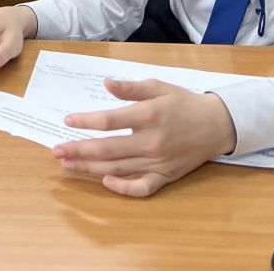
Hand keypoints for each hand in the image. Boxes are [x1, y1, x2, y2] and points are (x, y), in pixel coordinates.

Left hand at [53, 79, 237, 197]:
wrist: (217, 125)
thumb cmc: (184, 102)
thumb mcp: (159, 87)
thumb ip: (131, 87)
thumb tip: (106, 83)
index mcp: (150, 115)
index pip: (110, 121)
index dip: (86, 121)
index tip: (67, 121)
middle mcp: (152, 141)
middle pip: (108, 149)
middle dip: (79, 150)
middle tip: (57, 151)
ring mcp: (158, 162)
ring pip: (118, 169)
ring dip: (90, 168)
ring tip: (69, 165)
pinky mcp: (165, 176)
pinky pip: (141, 188)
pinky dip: (123, 189)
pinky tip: (105, 182)